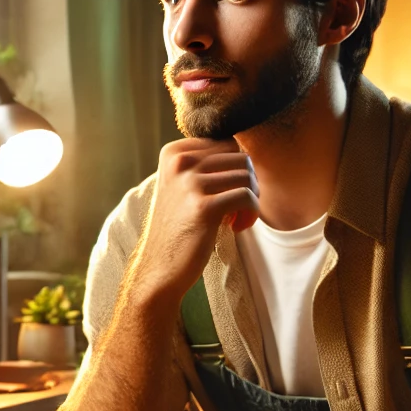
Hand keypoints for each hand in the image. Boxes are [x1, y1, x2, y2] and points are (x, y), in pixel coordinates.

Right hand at [134, 139, 258, 302]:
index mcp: (173, 152)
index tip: (225, 192)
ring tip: (236, 218)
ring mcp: (190, 183)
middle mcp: (179, 162)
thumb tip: (245, 149)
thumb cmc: (178, 226)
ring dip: (252, 199)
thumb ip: (204, 163)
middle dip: (247, 182)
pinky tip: (237, 227)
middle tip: (236, 207)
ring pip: (247, 175)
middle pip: (240, 156)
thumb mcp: (181, 185)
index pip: (226, 143)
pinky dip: (252, 214)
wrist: (159, 267)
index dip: (235, 168)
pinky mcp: (204, 207)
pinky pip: (248, 197)